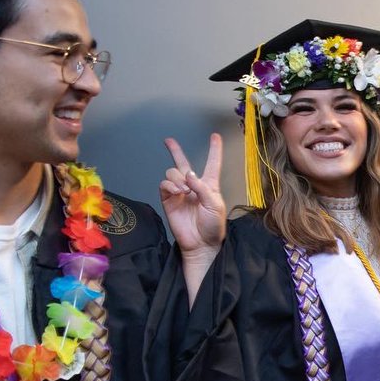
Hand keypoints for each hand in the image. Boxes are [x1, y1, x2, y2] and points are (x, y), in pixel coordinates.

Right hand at [161, 134, 225, 258]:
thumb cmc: (213, 226)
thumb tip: (189, 174)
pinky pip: (164, 185)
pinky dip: (169, 185)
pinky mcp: (169, 201)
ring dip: (177, 178)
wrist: (201, 244)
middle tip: (168, 141)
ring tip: (185, 190)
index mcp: (209, 185)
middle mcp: (193, 186)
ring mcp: (180, 193)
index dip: (214, 150)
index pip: (212, 163)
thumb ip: (202, 187)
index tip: (215, 136)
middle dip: (175, 151)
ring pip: (172, 173)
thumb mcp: (215, 204)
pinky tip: (178, 192)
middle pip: (183, 163)